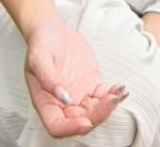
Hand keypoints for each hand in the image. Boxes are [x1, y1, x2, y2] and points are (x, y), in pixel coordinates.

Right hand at [24, 20, 127, 138]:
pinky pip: (104, 97)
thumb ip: (48, 78)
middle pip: (81, 121)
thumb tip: (64, 98)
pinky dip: (114, 96)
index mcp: (45, 101)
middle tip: (109, 101)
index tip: (85, 122)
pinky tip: (121, 88)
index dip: (70, 129)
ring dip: (108, 107)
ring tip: (118, 93)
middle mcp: (62, 104)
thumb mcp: (38, 57)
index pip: (56, 126)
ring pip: (95, 112)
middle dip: (97, 116)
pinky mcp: (91, 86)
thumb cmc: (41, 43)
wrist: (52, 30)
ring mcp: (78, 96)